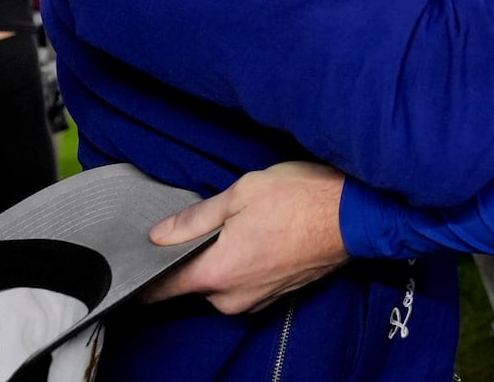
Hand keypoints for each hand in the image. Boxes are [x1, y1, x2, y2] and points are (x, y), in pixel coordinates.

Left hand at [144, 161, 348, 314]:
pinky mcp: (277, 295)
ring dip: (221, 260)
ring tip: (239, 225)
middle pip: (194, 284)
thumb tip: (160, 234)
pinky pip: (245, 283)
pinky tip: (259, 235)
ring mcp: (258, 299)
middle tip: (204, 222)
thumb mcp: (241, 194)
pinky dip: (244, 264)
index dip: (146, 274)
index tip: (137, 259)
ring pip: (221, 283)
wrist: (356, 215)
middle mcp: (234, 297)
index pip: (164, 289)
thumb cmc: (301, 198)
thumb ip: (195, 218)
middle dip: (193, 258)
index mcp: (218, 273)